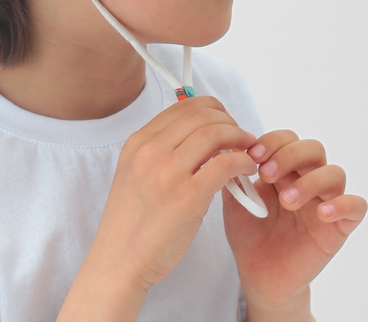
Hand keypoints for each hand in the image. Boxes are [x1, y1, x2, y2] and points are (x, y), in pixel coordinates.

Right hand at [92, 96, 258, 291]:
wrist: (119, 259)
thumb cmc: (131, 221)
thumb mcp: (135, 172)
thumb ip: (160, 151)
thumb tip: (199, 137)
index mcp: (138, 142)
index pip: (182, 107)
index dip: (211, 109)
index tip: (224, 122)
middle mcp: (151, 150)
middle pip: (201, 115)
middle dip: (229, 121)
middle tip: (241, 136)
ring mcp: (168, 172)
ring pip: (215, 133)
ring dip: (239, 137)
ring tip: (248, 151)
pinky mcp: (188, 196)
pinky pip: (225, 164)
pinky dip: (242, 161)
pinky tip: (246, 170)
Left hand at [222, 130, 367, 308]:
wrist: (258, 274)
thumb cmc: (248, 233)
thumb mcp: (234, 200)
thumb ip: (232, 174)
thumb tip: (228, 147)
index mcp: (283, 169)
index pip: (287, 138)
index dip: (272, 141)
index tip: (252, 155)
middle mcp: (307, 179)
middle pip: (313, 148)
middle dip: (288, 155)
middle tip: (266, 175)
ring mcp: (325, 201)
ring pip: (335, 173)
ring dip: (310, 181)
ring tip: (287, 200)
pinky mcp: (339, 227)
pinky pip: (357, 206)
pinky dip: (343, 204)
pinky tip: (322, 213)